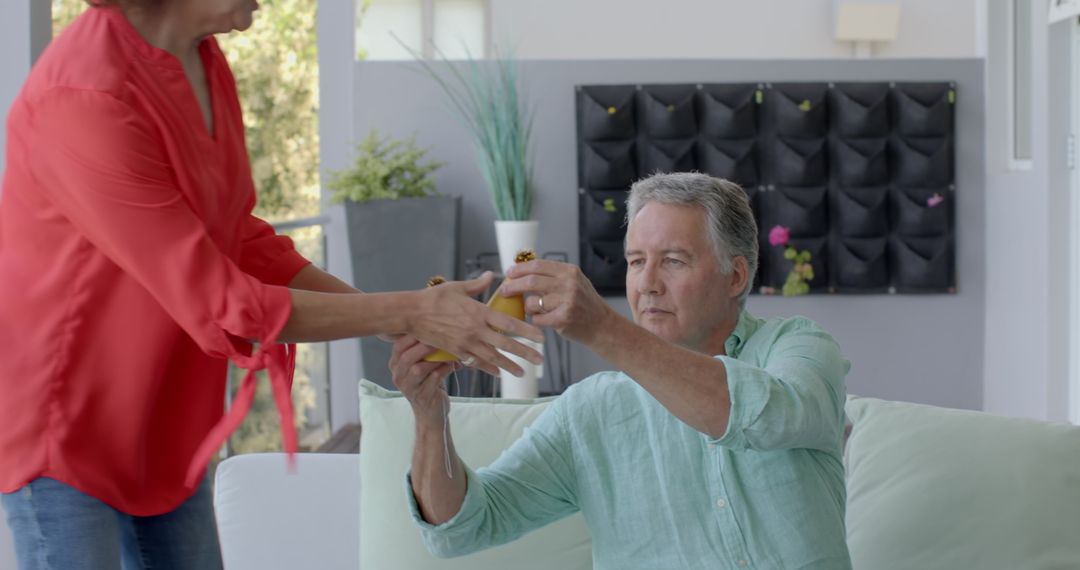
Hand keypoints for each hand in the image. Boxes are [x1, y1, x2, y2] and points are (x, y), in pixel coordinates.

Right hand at [390, 336, 453, 425]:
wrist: (432, 413)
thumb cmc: (429, 384)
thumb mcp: (423, 364)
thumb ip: (425, 349)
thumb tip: (442, 327)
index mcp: (396, 365)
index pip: (398, 345)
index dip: (413, 335)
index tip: (430, 325)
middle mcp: (398, 376)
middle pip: (406, 356)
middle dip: (424, 345)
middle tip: (442, 338)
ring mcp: (409, 388)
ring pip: (418, 369)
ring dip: (436, 359)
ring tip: (449, 354)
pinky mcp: (422, 397)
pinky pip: (433, 379)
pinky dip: (444, 370)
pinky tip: (452, 366)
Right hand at [408, 272, 543, 376]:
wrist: (411, 314)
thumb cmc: (434, 298)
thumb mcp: (457, 287)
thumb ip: (478, 285)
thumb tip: (492, 275)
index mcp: (479, 312)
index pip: (509, 323)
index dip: (527, 331)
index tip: (541, 337)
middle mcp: (476, 330)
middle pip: (506, 344)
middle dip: (525, 353)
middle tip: (540, 360)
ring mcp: (466, 343)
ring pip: (493, 358)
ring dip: (509, 366)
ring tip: (523, 373)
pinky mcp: (456, 351)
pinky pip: (476, 362)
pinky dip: (488, 368)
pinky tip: (499, 372)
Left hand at [501, 259, 613, 345]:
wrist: (602, 325)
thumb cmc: (584, 303)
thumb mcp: (574, 281)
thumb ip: (552, 275)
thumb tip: (522, 269)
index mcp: (569, 271)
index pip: (538, 265)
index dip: (520, 268)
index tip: (509, 273)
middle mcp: (569, 284)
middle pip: (531, 281)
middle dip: (513, 286)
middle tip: (504, 290)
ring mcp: (567, 302)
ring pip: (532, 302)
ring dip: (527, 307)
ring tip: (533, 309)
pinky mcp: (563, 319)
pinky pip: (537, 319)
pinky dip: (535, 319)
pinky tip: (542, 319)